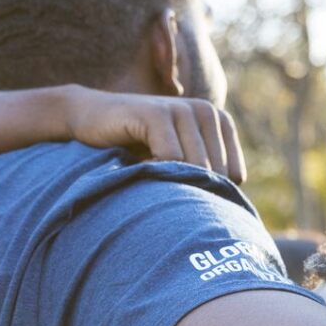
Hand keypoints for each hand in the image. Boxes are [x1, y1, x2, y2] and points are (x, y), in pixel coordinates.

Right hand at [65, 88, 245, 181]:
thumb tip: (232, 215)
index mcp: (219, 121)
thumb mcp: (180, 158)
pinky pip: (170, 158)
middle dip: (190, 188)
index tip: (180, 184)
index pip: (234, 175)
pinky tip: (140, 166)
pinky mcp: (156, 113)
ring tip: (152, 173)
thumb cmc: (138, 145)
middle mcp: (206, 111)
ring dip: (171, 181)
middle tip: (163, 183)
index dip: (207, 190)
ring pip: (195, 167)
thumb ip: (206, 175)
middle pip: (215, 174)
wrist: (91, 116)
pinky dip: (155, 171)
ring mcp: (182, 109)